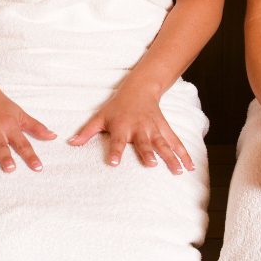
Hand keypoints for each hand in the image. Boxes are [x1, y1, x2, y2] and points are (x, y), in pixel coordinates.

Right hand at [0, 85, 55, 172]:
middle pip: (0, 145)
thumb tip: (53, 136)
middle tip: (10, 168)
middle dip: (4, 157)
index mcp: (9, 127)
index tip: (38, 168)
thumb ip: (36, 127)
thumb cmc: (1, 105)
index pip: (23, 143)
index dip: (31, 156)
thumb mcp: (20, 114)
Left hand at [68, 84, 192, 174]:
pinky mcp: (164, 128)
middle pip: (143, 142)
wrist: (140, 89)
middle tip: (151, 164)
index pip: (117, 140)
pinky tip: (190, 166)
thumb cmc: (117, 107)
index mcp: (122, 126)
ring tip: (178, 170)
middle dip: (147, 153)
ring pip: (163, 143)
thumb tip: (71, 144)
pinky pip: (175, 142)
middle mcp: (139, 127)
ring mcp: (154, 128)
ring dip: (170, 156)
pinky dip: (184, 154)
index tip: (114, 162)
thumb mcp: (100, 116)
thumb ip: (86, 132)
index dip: (115, 151)